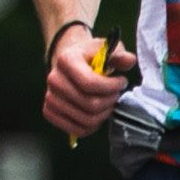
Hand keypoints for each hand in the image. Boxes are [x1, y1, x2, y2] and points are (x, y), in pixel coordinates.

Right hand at [39, 22, 134, 137]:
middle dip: (110, 101)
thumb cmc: (91, 57)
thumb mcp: (107, 49)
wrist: (69, 64)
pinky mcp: (50, 112)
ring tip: (108, 102)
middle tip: (116, 93)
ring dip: (104, 114)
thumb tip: (129, 60)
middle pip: (90, 104)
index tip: (122, 81)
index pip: (90, 83)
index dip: (112, 86)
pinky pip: (77, 130)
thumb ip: (119, 55)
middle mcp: (54, 79)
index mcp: (66, 60)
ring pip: (86, 120)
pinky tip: (98, 113)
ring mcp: (50, 97)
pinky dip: (93, 126)